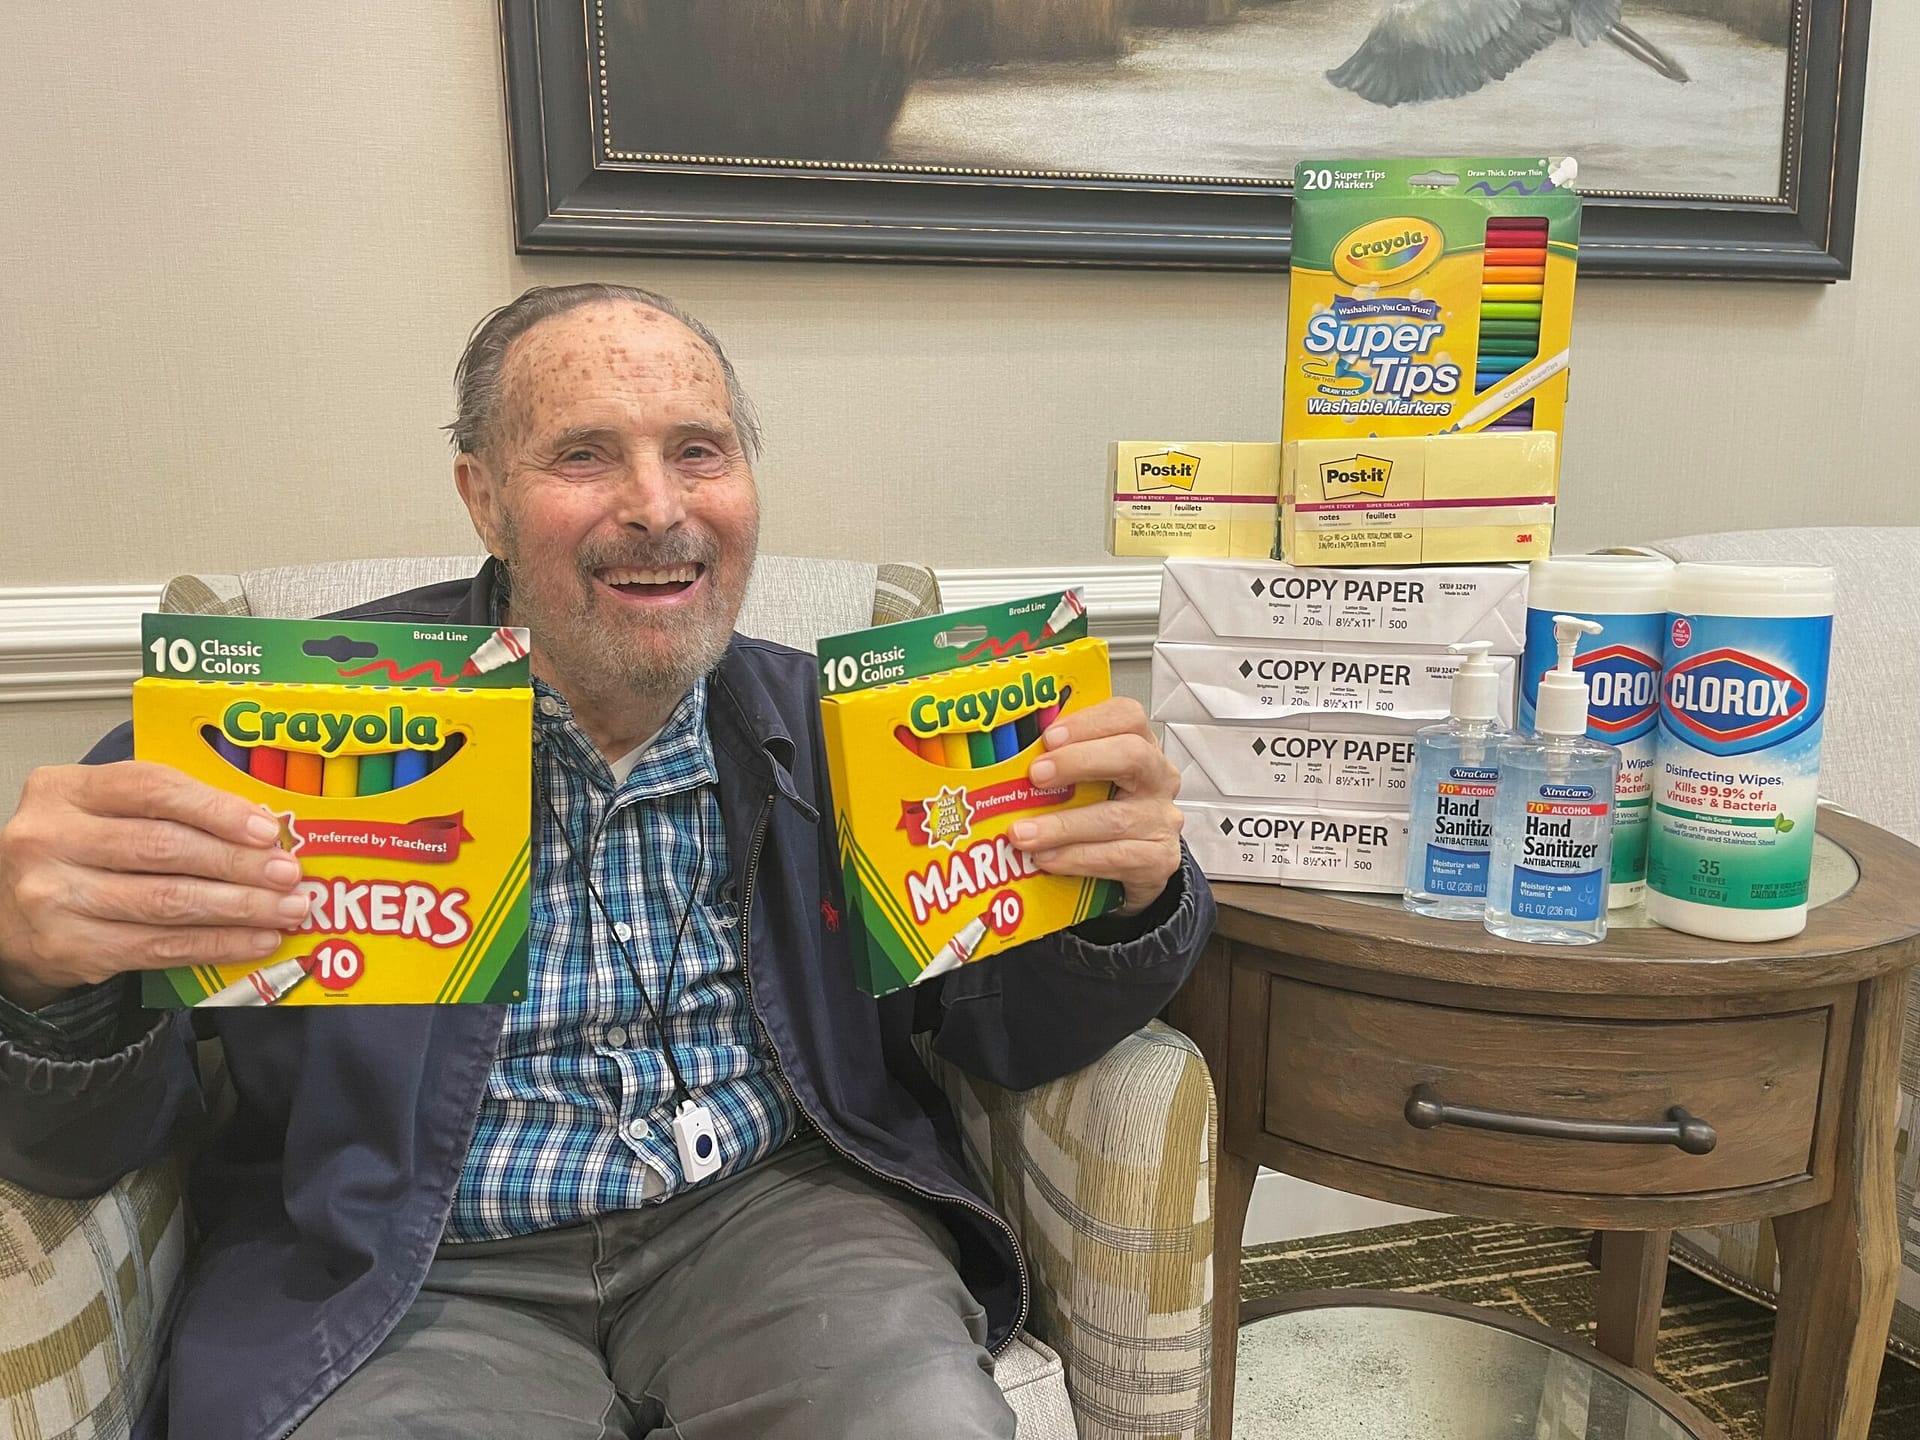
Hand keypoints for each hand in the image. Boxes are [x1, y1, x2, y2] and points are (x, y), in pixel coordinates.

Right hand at [0, 762, 308, 1008]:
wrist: (9, 912)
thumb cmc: (75, 850)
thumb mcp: (104, 810)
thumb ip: (166, 807)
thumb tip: (261, 826)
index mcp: (64, 790)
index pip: (151, 789)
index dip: (216, 809)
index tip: (266, 828)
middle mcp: (50, 840)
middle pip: (165, 849)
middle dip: (239, 863)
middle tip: (289, 873)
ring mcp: (55, 897)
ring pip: (168, 902)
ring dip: (241, 908)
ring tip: (288, 908)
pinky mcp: (71, 948)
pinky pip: (161, 947)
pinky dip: (218, 944)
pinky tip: (257, 939)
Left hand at [1009, 697, 1181, 915]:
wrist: (1135, 862)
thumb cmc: (1104, 810)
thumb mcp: (1087, 779)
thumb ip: (1059, 761)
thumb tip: (1002, 754)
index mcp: (1140, 745)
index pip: (1127, 716)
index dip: (1088, 722)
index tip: (1048, 737)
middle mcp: (1157, 778)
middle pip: (1130, 756)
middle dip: (1078, 762)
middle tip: (1036, 775)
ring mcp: (1161, 820)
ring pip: (1114, 817)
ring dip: (1061, 825)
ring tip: (1023, 833)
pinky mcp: (1158, 859)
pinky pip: (1117, 857)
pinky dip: (1075, 858)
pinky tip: (1047, 858)